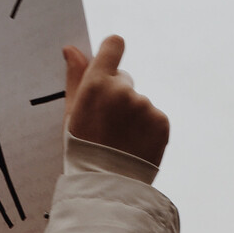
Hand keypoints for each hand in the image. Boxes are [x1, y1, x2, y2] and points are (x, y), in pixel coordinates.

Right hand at [63, 35, 169, 166]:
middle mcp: (122, 90)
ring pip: (139, 102)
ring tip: (120, 141)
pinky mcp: (161, 122)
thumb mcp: (71, 114)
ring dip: (133, 116)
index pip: (113, 46)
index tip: (109, 61)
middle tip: (107, 125)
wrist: (106, 186)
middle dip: (117, 95)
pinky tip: (135, 146)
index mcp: (96, 84)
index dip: (111, 52)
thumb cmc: (82, 150)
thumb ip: (74, 78)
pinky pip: (154, 117)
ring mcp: (144, 106)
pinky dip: (147, 129)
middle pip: (124, 80)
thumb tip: (72, 49)